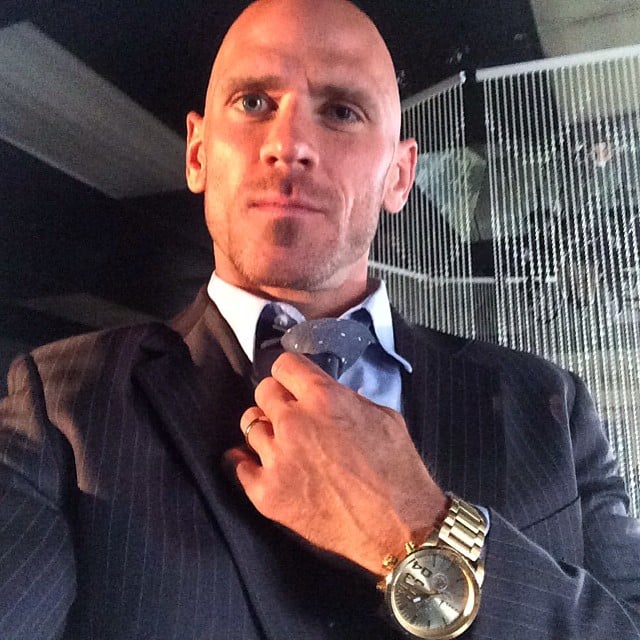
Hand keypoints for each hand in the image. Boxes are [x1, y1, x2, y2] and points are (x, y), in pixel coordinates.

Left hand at [224, 352, 447, 575]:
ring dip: (266, 431)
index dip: (290, 374)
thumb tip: (332, 394)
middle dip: (277, 399)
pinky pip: (239, 465)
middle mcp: (294, 422)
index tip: (292, 384)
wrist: (399, 526)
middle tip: (290, 414)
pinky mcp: (267, 492)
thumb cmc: (398, 471)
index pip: (284, 365)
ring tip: (282, 444)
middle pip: (263, 392)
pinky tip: (263, 466)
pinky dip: (249, 464)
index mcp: (323, 397)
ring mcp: (277, 458)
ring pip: (249, 426)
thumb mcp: (383, 416)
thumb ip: (349, 398)